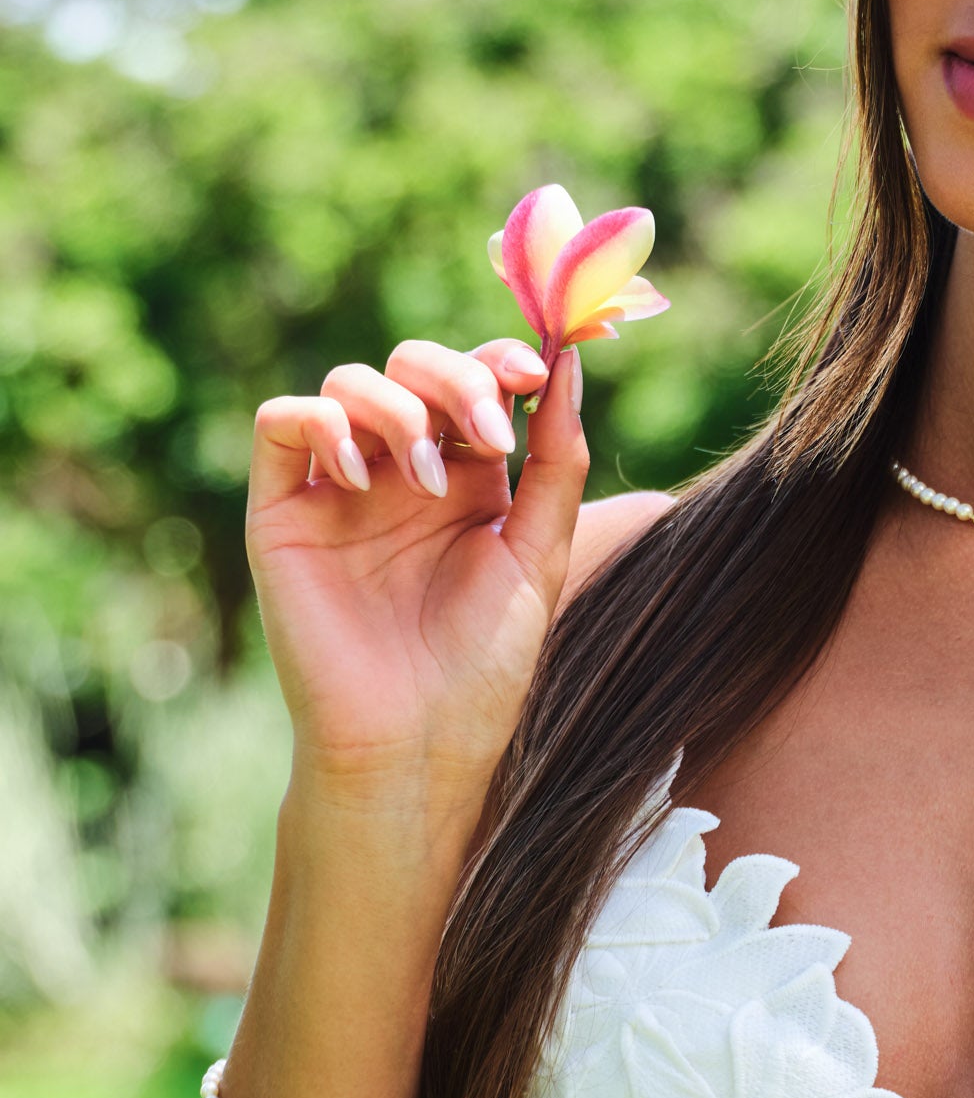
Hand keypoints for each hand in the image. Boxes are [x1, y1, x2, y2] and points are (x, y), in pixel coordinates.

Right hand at [246, 334, 588, 841]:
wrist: (417, 739)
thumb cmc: (485, 661)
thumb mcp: (540, 551)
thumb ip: (558, 459)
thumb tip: (568, 364)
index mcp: (469, 475)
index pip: (476, 378)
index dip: (500, 357)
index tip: (534, 371)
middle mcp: (401, 471)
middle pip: (412, 364)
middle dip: (456, 378)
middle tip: (489, 435)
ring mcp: (339, 488)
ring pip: (349, 381)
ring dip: (399, 408)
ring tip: (429, 480)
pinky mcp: (283, 512)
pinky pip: (281, 422)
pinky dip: (322, 423)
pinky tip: (360, 476)